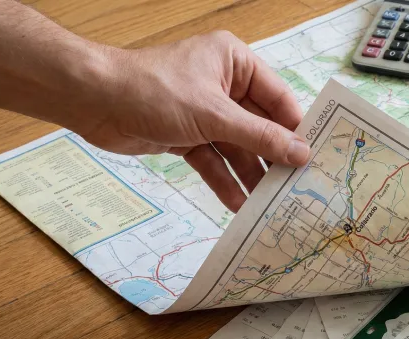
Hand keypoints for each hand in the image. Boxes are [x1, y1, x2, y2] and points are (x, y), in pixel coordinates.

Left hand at [82, 31, 308, 210]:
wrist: (93, 101)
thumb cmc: (154, 91)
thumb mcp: (215, 116)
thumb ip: (261, 137)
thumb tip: (301, 153)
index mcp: (235, 63)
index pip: (279, 99)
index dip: (295, 129)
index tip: (314, 159)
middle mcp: (224, 84)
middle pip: (260, 127)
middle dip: (273, 158)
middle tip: (296, 188)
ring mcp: (205, 112)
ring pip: (238, 148)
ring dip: (250, 175)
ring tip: (270, 204)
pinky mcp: (188, 135)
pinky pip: (214, 160)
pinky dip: (224, 180)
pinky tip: (238, 204)